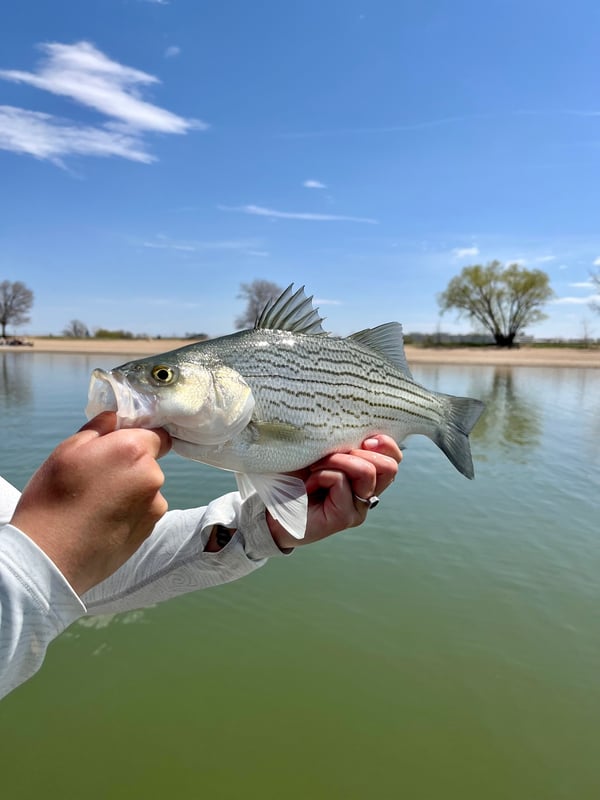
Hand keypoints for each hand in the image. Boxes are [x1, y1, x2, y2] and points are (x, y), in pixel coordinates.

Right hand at [10, 412, 171, 594]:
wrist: (50, 558)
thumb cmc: (52, 501)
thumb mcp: (66, 451)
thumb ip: (99, 429)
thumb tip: (116, 418)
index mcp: (133, 450)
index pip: (156, 434)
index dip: (138, 438)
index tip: (118, 449)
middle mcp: (152, 476)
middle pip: (149, 462)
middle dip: (129, 466)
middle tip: (95, 480)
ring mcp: (154, 506)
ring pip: (145, 489)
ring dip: (129, 491)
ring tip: (95, 506)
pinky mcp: (149, 531)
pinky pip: (143, 512)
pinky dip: (129, 513)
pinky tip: (102, 522)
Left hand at [267, 435, 400, 549]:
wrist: (269, 507)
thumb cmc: (293, 475)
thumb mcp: (322, 451)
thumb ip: (344, 443)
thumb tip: (362, 431)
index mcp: (367, 475)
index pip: (394, 458)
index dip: (384, 444)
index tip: (362, 439)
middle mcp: (368, 493)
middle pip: (389, 466)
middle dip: (358, 451)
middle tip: (328, 456)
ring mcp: (358, 507)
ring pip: (366, 471)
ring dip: (336, 461)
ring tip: (314, 469)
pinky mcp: (345, 517)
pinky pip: (341, 481)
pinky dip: (321, 475)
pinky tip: (308, 486)